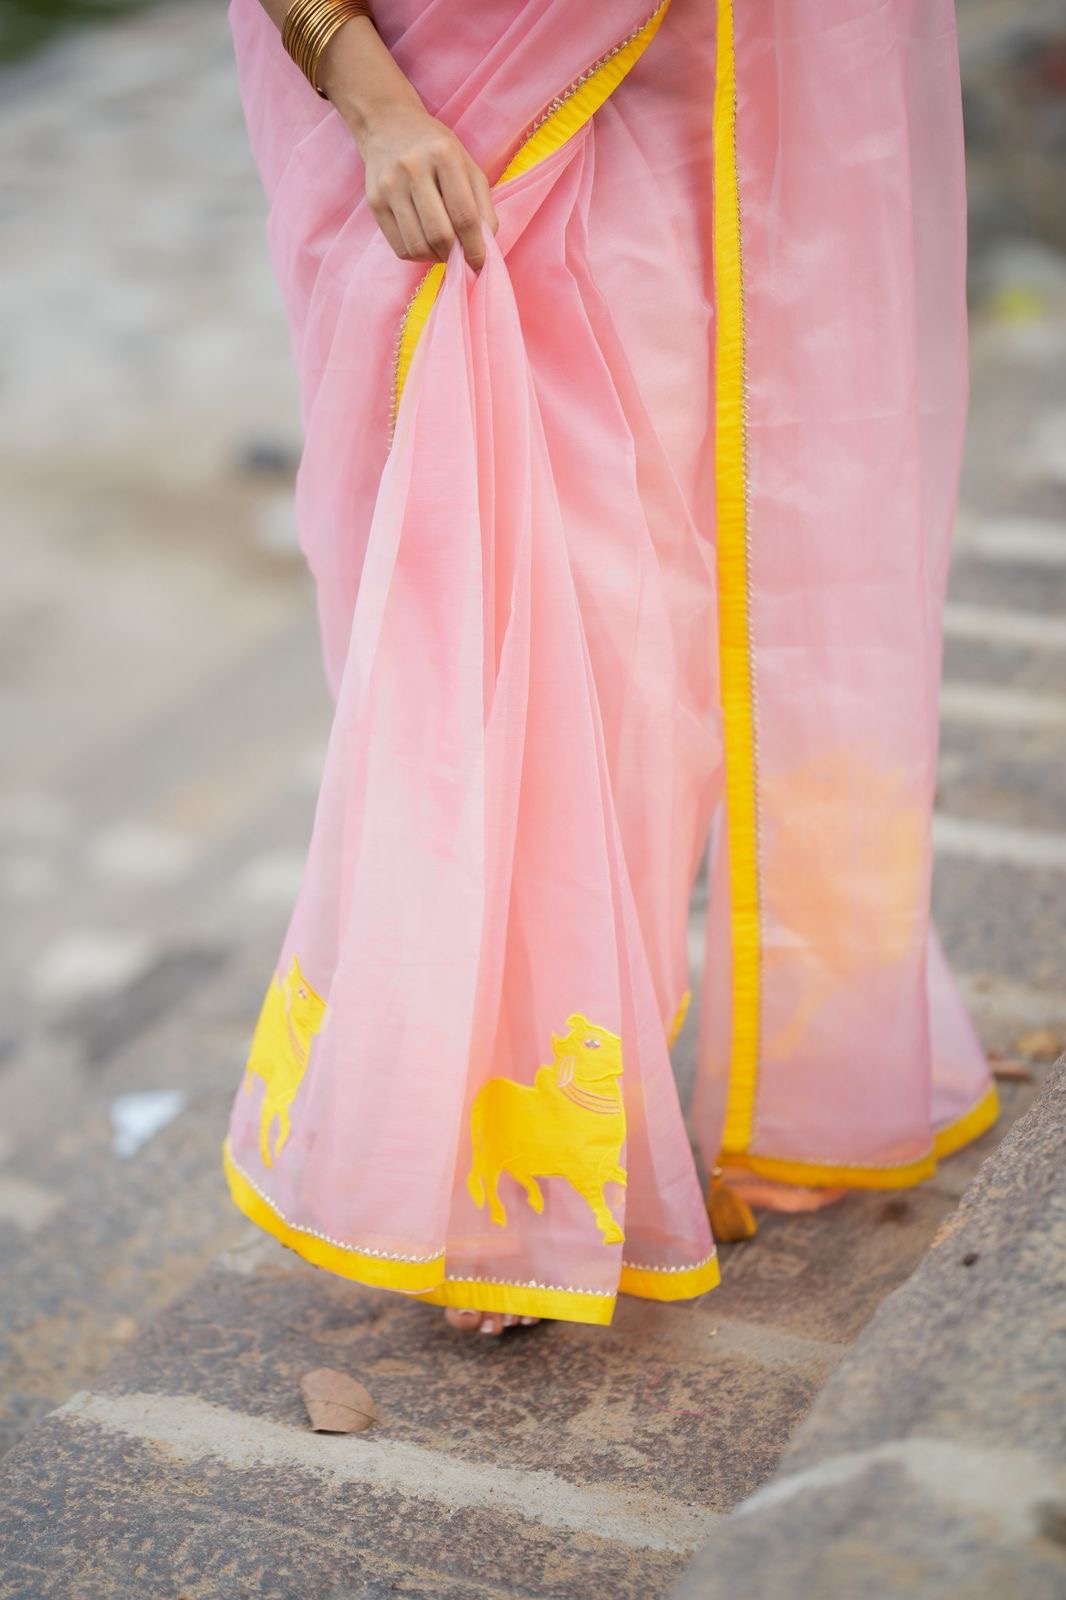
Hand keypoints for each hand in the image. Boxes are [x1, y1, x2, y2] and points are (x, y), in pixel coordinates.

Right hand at [311, 17, 498, 270]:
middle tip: (461, 256)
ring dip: (435, 258)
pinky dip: (417, 254)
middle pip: (439, 234)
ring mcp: (389, 186)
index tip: (480, 263)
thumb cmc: (436, 148)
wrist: (388, 124)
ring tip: (442, 249)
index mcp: (443, 155)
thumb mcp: (466, 164)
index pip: (464, 215)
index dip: (476, 247)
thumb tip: (486, 246)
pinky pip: (399, 247)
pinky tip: (424, 243)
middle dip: (455, 255)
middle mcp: (413, 168)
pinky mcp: (374, 202)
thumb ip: (482, 203)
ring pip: (418, 246)